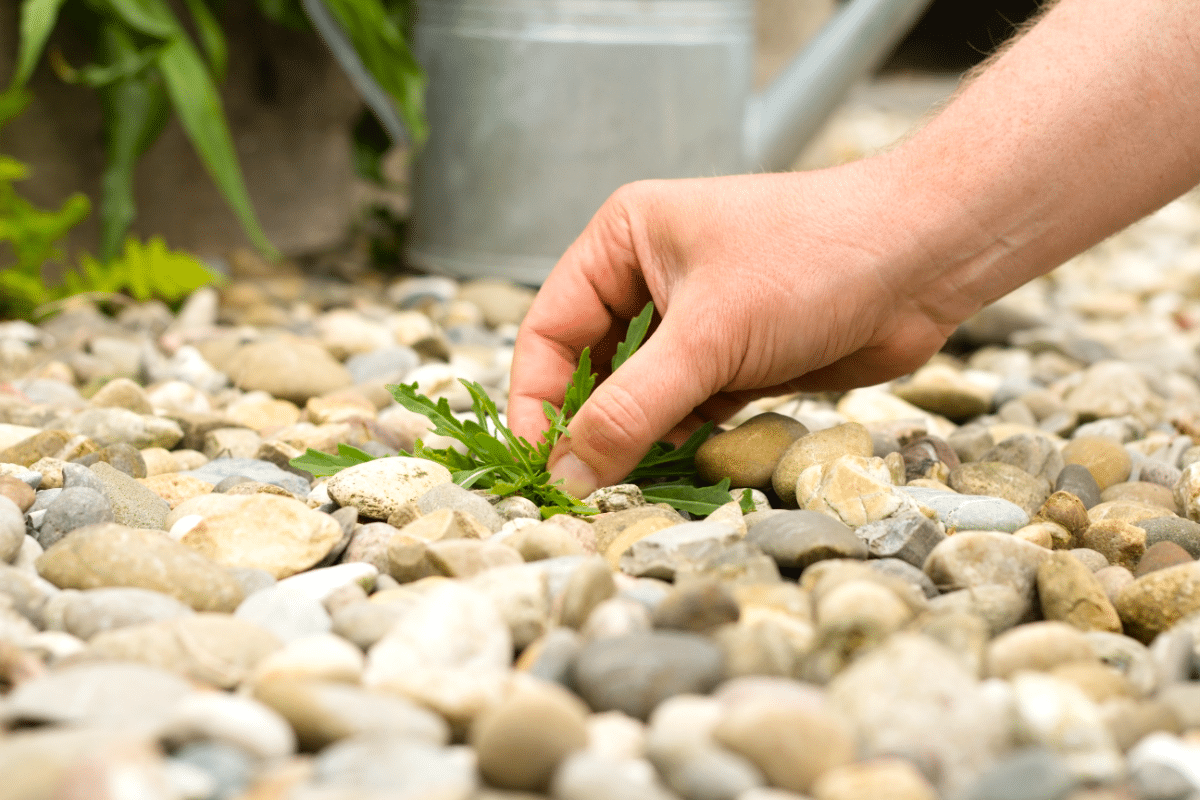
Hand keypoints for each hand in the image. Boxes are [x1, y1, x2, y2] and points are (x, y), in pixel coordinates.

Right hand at [508, 158, 962, 496]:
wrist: (926, 258)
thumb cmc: (815, 260)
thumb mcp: (709, 336)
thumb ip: (632, 409)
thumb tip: (569, 473)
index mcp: (622, 242)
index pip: (550, 330)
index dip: (537, 399)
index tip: (540, 463)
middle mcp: (650, 278)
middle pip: (590, 369)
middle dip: (588, 426)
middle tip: (585, 488)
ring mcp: (695, 323)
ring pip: (639, 397)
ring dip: (637, 440)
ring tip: (635, 482)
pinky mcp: (735, 360)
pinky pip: (685, 411)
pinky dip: (681, 442)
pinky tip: (687, 464)